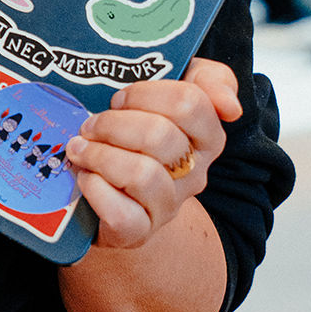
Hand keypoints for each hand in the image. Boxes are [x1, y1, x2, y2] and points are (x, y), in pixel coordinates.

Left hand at [64, 58, 241, 249]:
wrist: (121, 184)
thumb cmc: (140, 126)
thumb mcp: (174, 86)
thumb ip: (210, 80)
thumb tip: (230, 105)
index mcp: (206, 135)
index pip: (190, 103)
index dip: (144, 93)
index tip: (119, 98)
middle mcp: (193, 172)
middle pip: (160, 136)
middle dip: (113, 123)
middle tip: (90, 124)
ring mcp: (168, 204)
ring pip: (142, 174)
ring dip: (99, 154)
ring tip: (80, 148)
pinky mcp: (139, 231)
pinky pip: (123, 215)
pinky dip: (96, 190)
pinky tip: (85, 176)